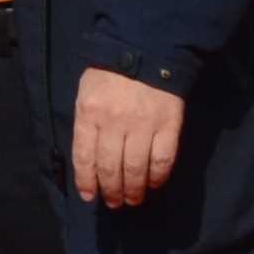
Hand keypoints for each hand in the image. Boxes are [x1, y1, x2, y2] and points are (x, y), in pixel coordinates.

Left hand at [71, 68, 187, 207]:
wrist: (146, 49)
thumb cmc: (109, 74)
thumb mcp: (85, 94)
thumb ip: (86, 123)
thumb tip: (88, 159)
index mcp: (89, 113)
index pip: (84, 156)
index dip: (86, 180)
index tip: (90, 197)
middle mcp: (114, 122)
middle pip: (110, 166)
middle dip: (111, 190)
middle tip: (114, 203)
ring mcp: (143, 125)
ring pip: (136, 167)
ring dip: (133, 189)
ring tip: (132, 200)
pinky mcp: (169, 125)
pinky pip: (163, 159)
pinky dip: (157, 176)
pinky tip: (153, 184)